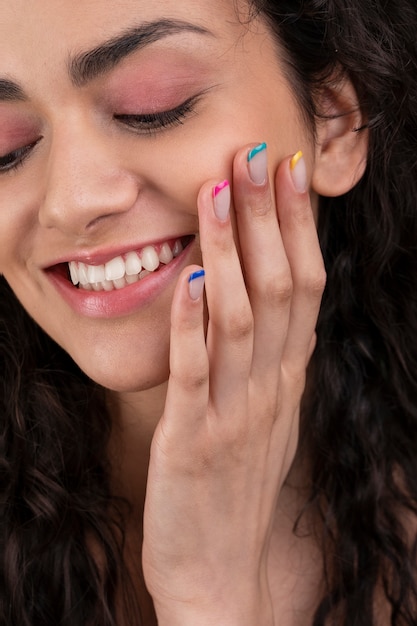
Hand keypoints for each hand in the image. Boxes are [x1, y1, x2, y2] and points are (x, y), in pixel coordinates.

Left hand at [142, 144, 325, 625]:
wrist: (221, 570)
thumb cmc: (238, 484)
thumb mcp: (265, 413)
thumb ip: (267, 358)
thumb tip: (262, 298)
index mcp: (288, 376)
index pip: (303, 285)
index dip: (298, 226)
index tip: (289, 169)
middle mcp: (271, 386)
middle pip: (277, 288)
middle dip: (268, 218)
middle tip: (257, 153)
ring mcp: (235, 413)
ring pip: (238, 320)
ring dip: (229, 253)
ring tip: (216, 192)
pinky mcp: (193, 441)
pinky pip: (195, 375)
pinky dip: (190, 327)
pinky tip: (185, 281)